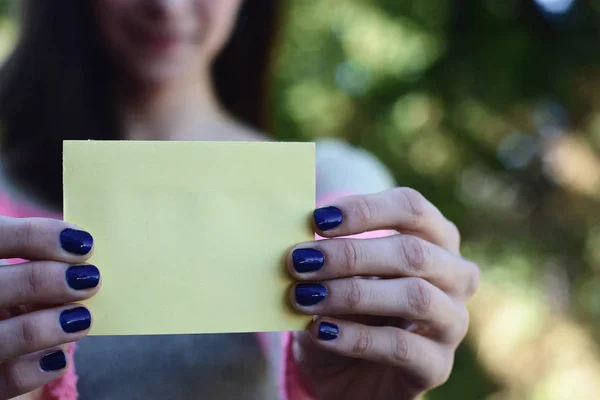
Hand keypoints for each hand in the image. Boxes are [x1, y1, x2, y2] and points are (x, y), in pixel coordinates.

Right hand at [0, 217, 98, 399]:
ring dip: (45, 327)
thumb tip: (87, 252)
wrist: (1, 350)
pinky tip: (58, 358)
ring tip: (82, 319)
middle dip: (44, 280)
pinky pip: (4, 380)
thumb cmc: (17, 298)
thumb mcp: (20, 274)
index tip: (82, 243)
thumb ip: (43, 261)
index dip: (35, 236)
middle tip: (90, 279)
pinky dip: (35, 370)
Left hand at [288, 188, 478, 399]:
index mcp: (434, 238)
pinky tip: (321, 331)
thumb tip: (299, 240)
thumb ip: (326, 254)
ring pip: (414, 297)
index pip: (411, 209)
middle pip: (412, 252)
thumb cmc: (346, 308)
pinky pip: (401, 346)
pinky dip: (356, 337)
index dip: (366, 209)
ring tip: (304, 296)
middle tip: (300, 261)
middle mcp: (454, 275)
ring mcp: (451, 321)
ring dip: (352, 294)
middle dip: (351, 254)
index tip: (318, 219)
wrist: (350, 372)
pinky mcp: (437, 364)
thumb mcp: (335, 275)